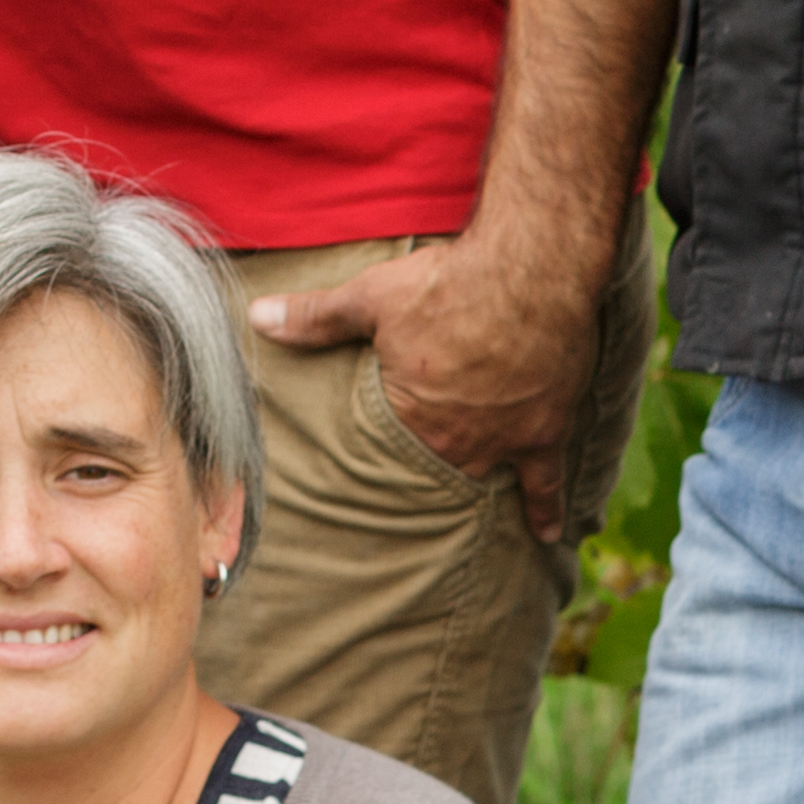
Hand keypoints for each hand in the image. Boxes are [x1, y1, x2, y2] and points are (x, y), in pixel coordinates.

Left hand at [248, 226, 603, 533]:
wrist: (531, 269)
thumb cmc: (448, 281)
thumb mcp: (370, 297)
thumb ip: (315, 317)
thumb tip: (255, 317)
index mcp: (410, 417)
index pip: (380, 457)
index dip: (370, 468)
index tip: (352, 496)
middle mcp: (457, 440)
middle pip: (431, 473)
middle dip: (417, 488)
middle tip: (402, 519)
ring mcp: (504, 438)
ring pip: (481, 481)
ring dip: (468, 496)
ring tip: (457, 529)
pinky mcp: (546, 427)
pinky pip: (547, 479)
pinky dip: (546, 507)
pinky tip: (549, 534)